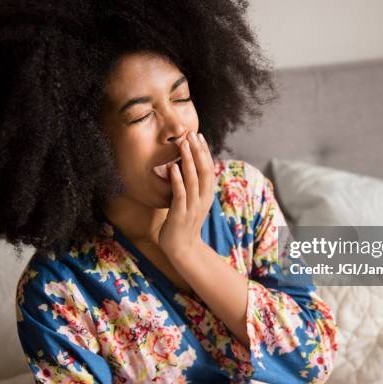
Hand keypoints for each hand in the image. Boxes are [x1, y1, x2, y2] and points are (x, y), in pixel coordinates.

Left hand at [158, 131, 214, 259]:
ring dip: (188, 160)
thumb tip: (187, 167)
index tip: (199, 136)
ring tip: (183, 145)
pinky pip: (180, 194)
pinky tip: (173, 168)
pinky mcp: (180, 214)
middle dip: (198, 151)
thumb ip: (193, 186)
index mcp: (207, 195)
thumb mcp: (193, 202)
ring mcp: (193, 207)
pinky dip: (177, 180)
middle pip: (204, 170)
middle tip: (192, 134)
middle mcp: (203, 199)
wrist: (183, 248)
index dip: (204, 151)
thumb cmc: (184, 223)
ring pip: (193, 179)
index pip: (209, 168)